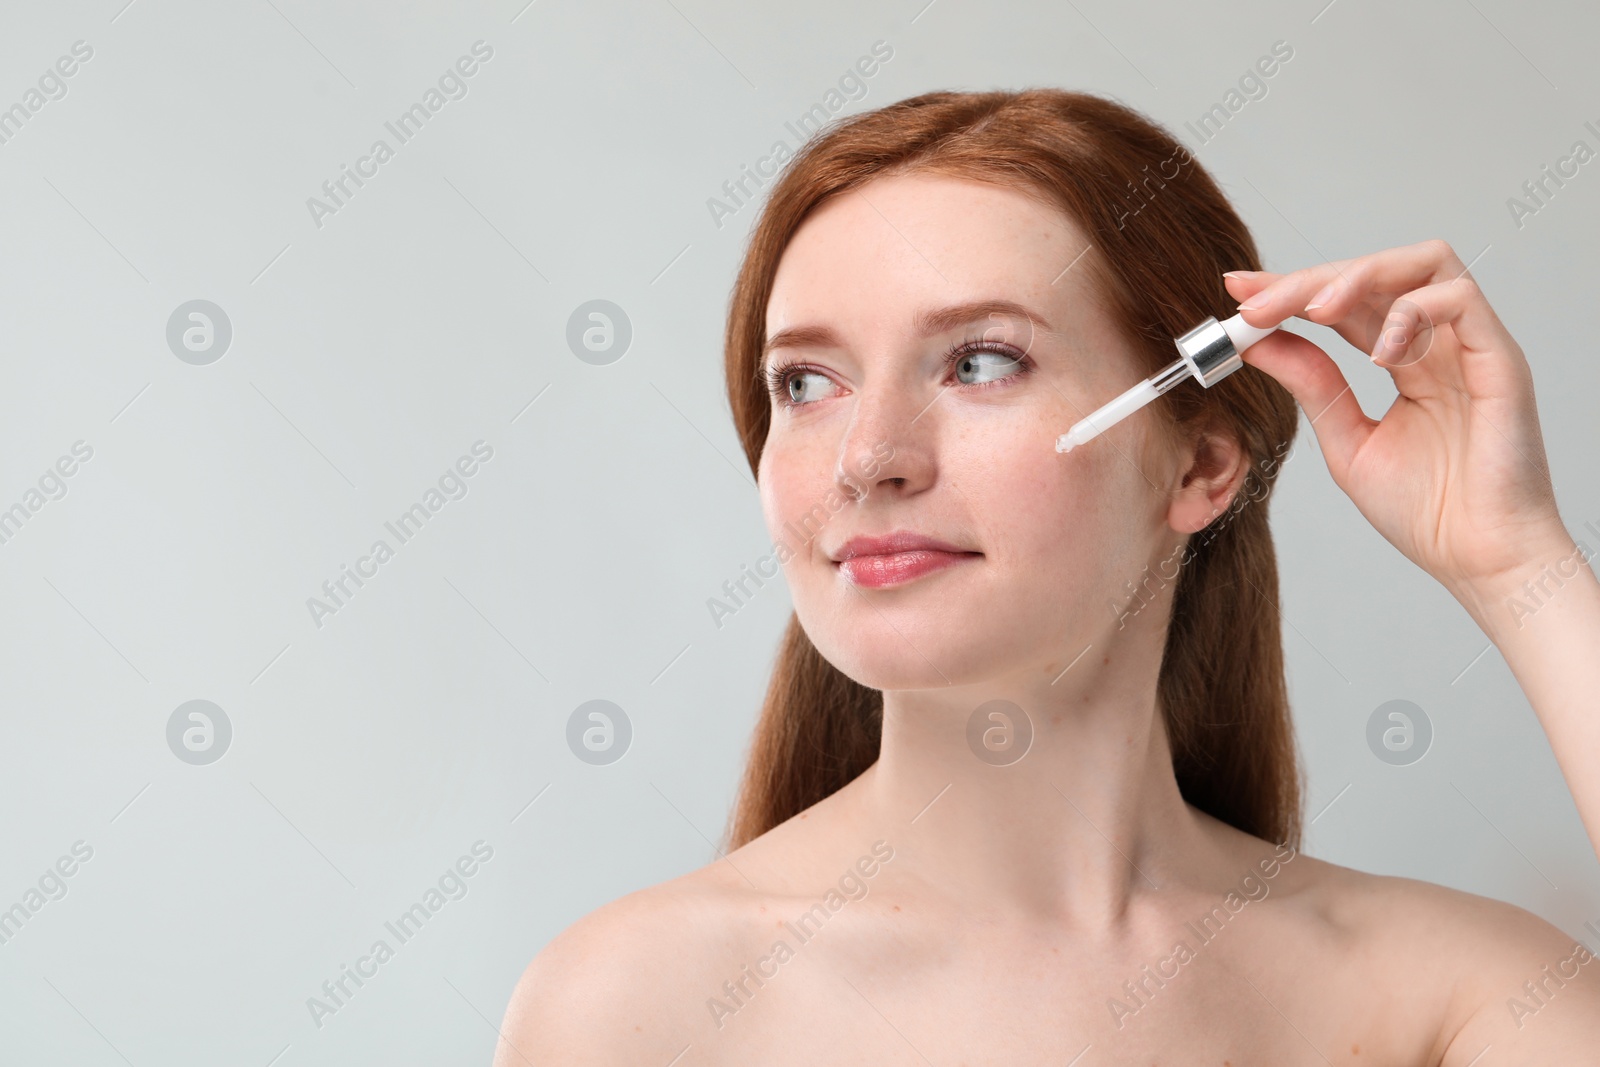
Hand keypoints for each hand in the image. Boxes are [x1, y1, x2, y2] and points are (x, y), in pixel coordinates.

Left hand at [1223, 239, 1572, 609]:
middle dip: (1308, 282)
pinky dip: (1411, 312)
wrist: (1478, 560)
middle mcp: (1437, 344)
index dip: (1292, 290)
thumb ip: (1311, 385)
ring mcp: (1470, 347)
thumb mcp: (1348, 440)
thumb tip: (1259, 341)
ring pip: (1422, 264)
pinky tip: (1380, 354)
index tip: (1239, 292)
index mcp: (1403, 360)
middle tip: (1257, 303)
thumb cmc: (1428, 511)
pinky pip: (1461, 299)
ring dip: (1360, 276)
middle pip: (1374, 274)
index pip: (1345, 303)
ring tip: (1316, 310)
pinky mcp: (1500, 359)